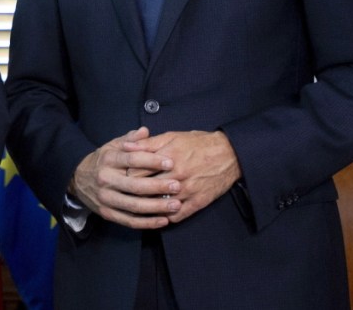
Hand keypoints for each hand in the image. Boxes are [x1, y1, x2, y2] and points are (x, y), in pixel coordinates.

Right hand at [72, 127, 182, 228]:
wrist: (77, 179)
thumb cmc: (102, 161)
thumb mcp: (112, 145)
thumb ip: (130, 139)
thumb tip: (145, 131)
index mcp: (108, 159)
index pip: (132, 160)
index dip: (152, 161)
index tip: (170, 163)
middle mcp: (106, 179)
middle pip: (135, 185)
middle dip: (158, 187)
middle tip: (177, 186)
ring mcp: (106, 198)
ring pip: (134, 206)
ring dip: (157, 207)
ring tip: (176, 205)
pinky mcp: (107, 213)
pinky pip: (129, 221)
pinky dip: (147, 223)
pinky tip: (163, 220)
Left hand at [124, 130, 240, 222]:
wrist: (229, 154)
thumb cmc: (198, 143)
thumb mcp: (171, 137)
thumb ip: (147, 143)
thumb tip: (125, 146)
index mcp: (167, 157)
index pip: (136, 171)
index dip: (127, 174)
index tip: (123, 176)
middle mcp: (177, 175)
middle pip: (145, 189)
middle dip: (134, 191)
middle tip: (127, 192)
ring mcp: (188, 190)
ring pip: (160, 204)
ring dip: (148, 206)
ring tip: (140, 205)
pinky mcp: (198, 202)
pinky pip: (177, 215)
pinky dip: (166, 216)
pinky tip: (159, 214)